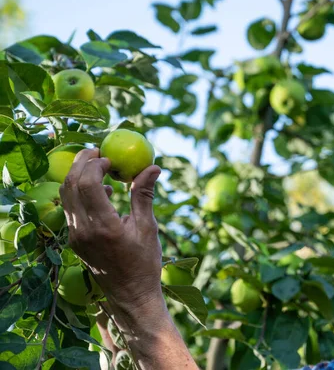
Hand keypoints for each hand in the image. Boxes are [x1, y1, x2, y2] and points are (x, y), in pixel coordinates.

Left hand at [60, 148, 162, 308]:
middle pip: (70, 186)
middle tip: (97, 152)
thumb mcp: (148, 227)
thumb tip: (153, 167)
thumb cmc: (145, 261)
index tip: (110, 158)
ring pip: (66, 196)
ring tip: (98, 166)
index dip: (95, 165)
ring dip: (78, 176)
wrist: (130, 294)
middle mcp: (84, 231)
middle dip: (81, 163)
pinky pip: (71, 209)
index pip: (87, 185)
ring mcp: (76, 236)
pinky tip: (101, 191)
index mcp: (104, 227)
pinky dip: (80, 193)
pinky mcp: (74, 240)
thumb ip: (144, 195)